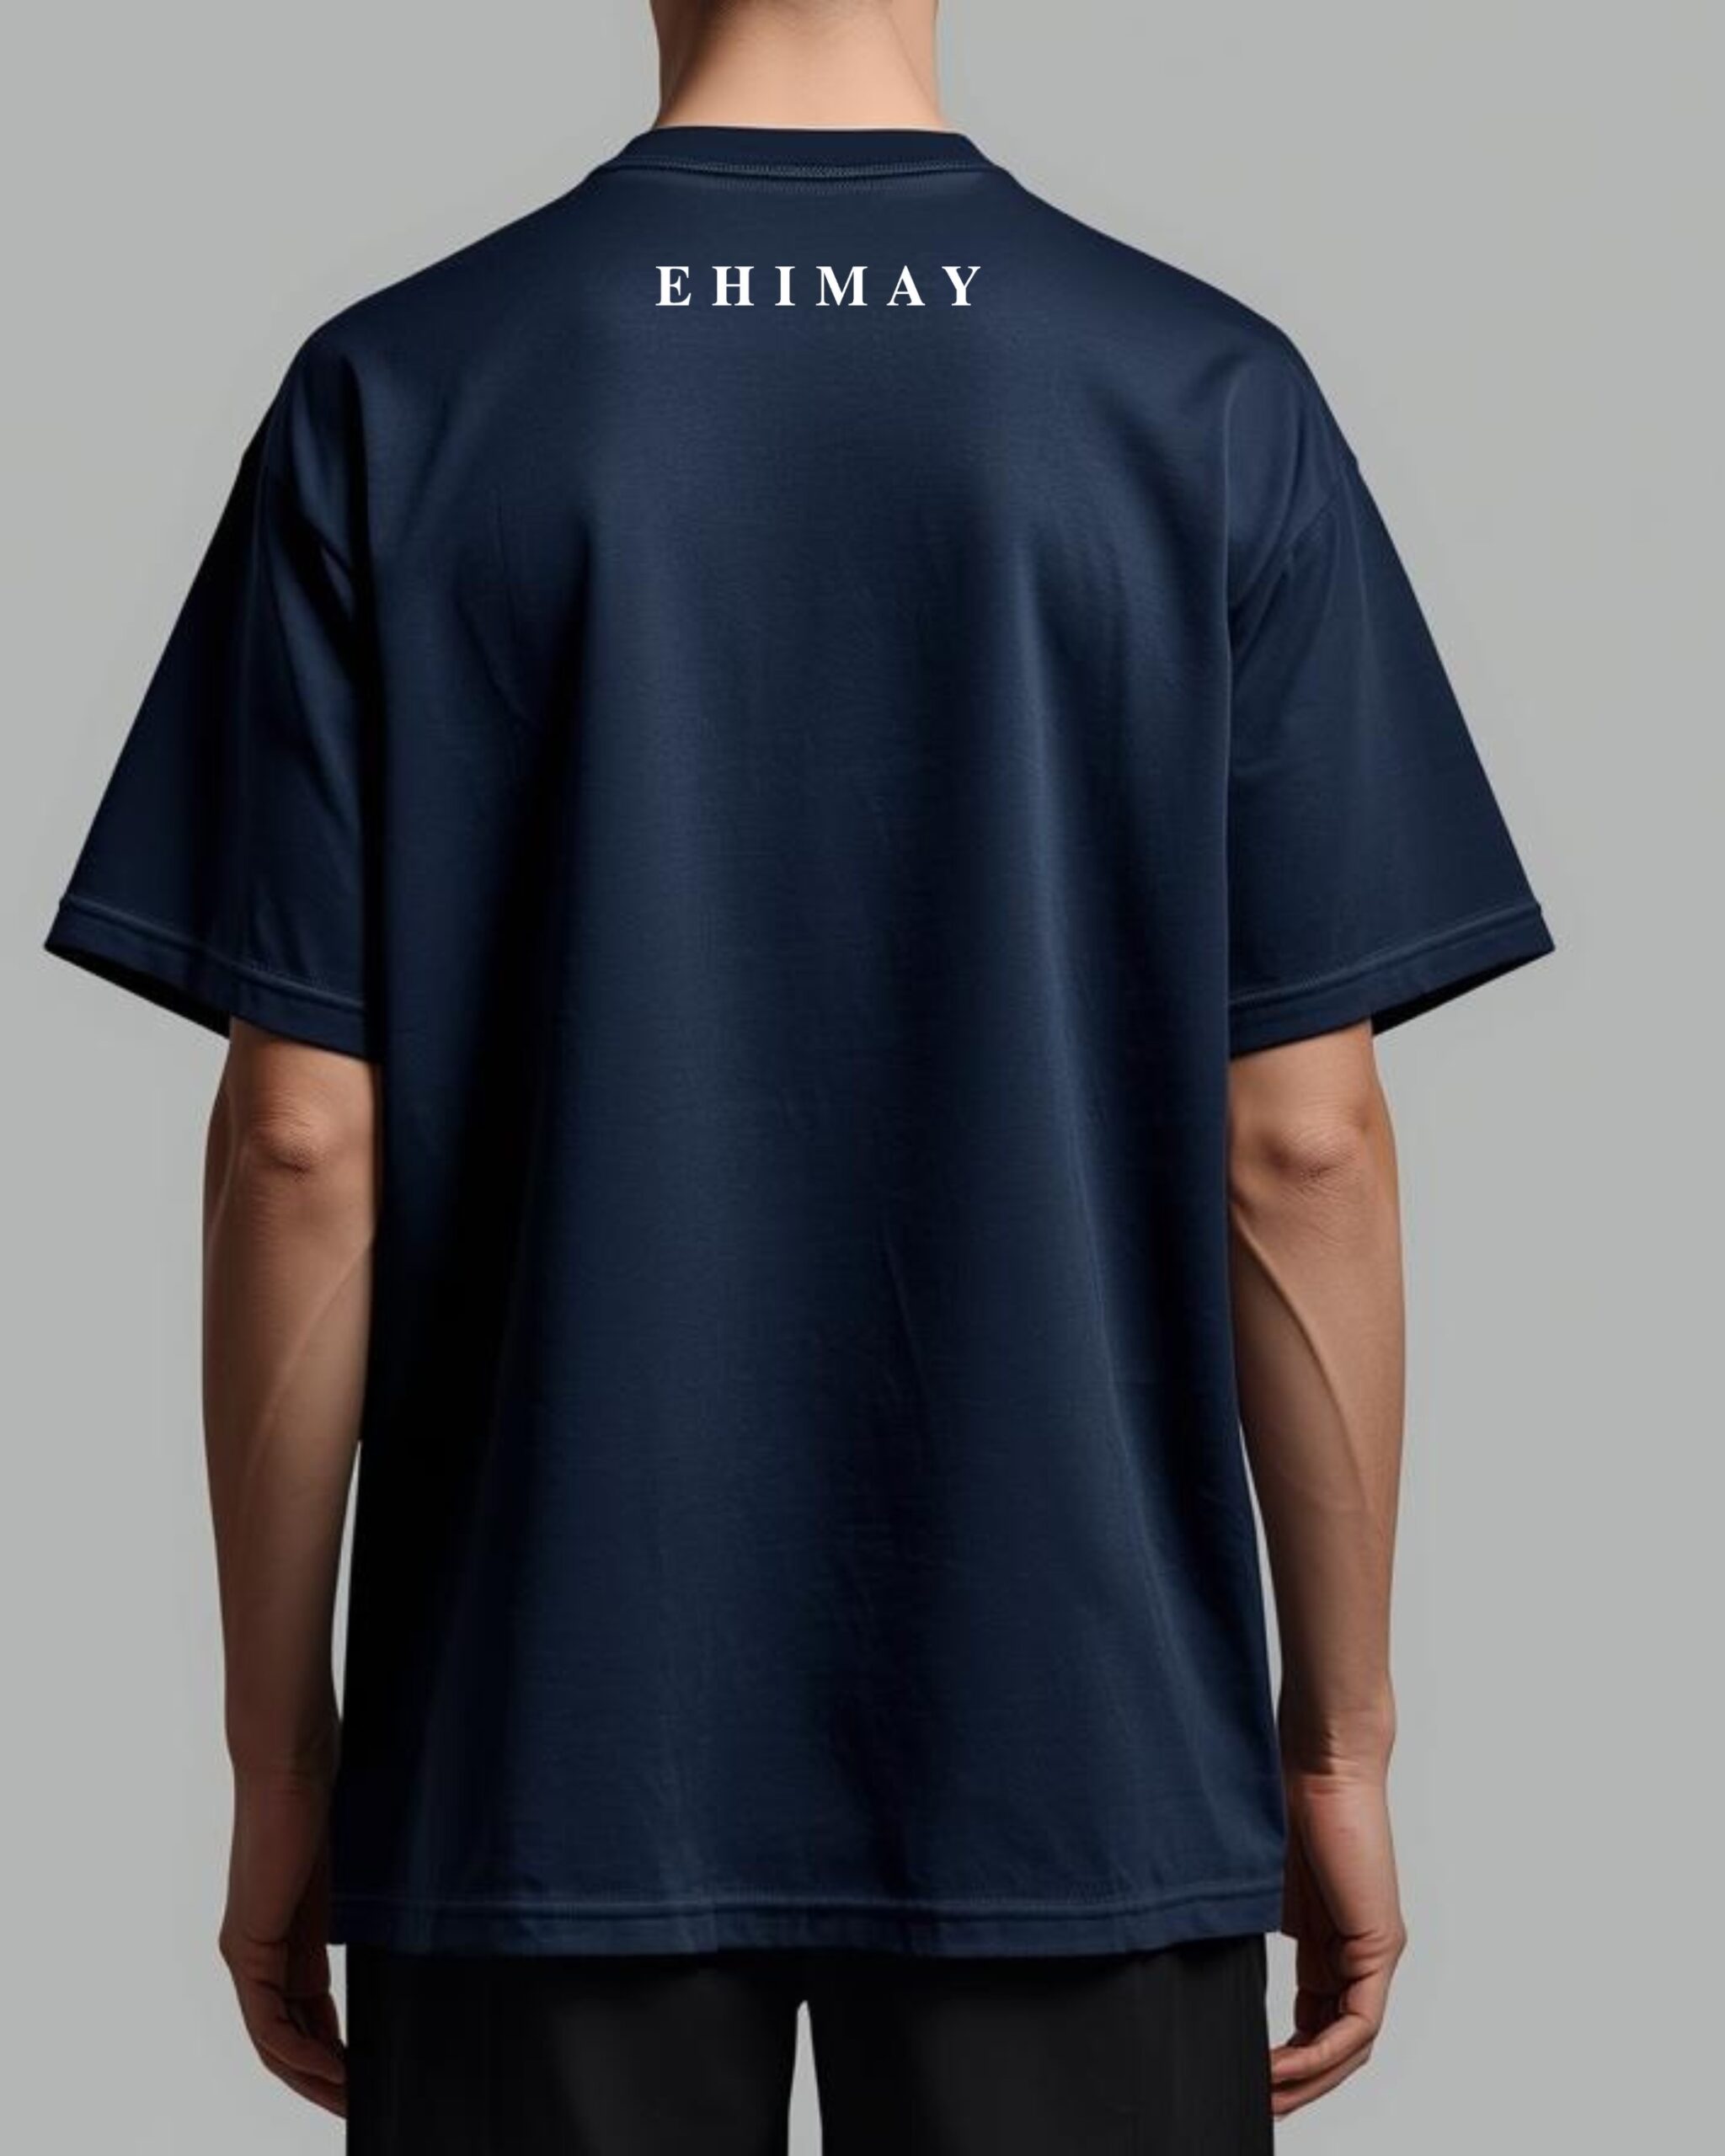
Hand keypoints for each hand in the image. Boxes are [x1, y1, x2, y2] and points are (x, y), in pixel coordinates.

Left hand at [219, 1763, 347, 2115]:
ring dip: (309, 2077)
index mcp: (282, 1935)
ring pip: (272, 2039)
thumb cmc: (315, 1794)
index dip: (330, 2051)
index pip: (302, 2013)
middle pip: (284, 2037)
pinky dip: (298, 2052)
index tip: (364, 2075)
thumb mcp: (339, 1865)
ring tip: (348, 2100)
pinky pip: (268, 2020)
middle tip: (357, 2105)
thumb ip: (345, 1902)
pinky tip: (329, 2067)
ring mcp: (249, 1948)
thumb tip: (382, 1919)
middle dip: (320, 2078)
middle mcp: (257, 1949)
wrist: (289, 1760)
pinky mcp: (249, 1943)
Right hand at [1273, 1759, 1406, 2116]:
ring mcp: (1372, 1950)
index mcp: (1327, 1940)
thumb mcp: (1253, 1884)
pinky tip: (1287, 2066)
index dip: (1286, 2058)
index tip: (1249, 2076)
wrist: (1319, 1759)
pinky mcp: (1381, 1943)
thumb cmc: (1281, 1800)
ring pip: (1350, 2043)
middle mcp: (1355, 1952)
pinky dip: (1323, 2052)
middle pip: (1335, 2042)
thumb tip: (1197, 1952)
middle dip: (1298, 2082)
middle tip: (1258, 2104)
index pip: (1315, 2021)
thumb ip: (1244, 1925)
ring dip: (1311, 2079)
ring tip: (1268, 2097)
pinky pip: (1359, 2022)